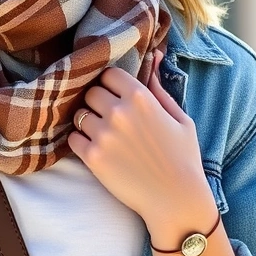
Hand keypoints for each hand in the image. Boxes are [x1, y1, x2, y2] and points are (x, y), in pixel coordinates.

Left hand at [67, 51, 216, 244]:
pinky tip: (95, 149)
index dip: (110, 84)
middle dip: (97, 102)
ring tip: (102, 134)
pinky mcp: (93, 157)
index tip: (114, 94)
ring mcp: (103, 135)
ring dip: (87, 122)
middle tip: (106, 116)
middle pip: (91, 92)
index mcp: (141, 98)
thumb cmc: (182, 158)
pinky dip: (80, 142)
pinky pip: (73, 138)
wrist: (175, 199)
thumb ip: (160, 88)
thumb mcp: (180, 118)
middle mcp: (119, 112)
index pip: (108, 74)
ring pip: (80, 115)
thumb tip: (154, 56)